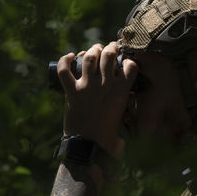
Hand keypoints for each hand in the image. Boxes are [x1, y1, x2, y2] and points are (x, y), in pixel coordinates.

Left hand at [57, 41, 137, 158]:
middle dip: (111, 48)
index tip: (126, 61)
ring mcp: (87, 87)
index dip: (129, 60)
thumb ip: (125, 106)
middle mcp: (105, 85)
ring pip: (89, 58)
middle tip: (110, 49)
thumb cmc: (108, 138)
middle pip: (109, 55)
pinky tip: (70, 56)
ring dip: (93, 50)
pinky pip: (65, 71)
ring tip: (95, 50)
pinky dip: (66, 60)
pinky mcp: (72, 92)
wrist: (89, 147)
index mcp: (122, 92)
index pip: (130, 66)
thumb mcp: (123, 118)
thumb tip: (130, 102)